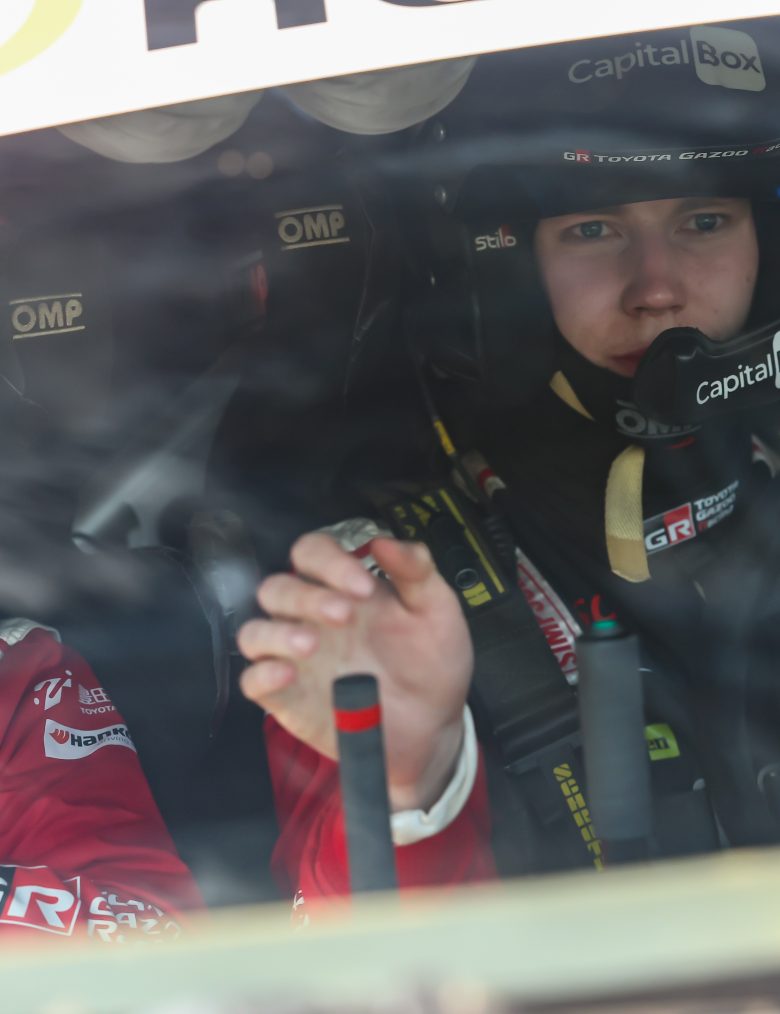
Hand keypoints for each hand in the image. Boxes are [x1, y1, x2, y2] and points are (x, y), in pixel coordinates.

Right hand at [237, 533, 472, 810]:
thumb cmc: (430, 662)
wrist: (435, 726)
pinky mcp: (287, 698)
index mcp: (342, 588)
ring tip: (311, 645)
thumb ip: (415, 571)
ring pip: (254, 632)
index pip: (311, 553)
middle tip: (344, 615)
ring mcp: (294, 658)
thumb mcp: (436, 610)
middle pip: (277, 588)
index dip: (329, 562)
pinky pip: (253, 681)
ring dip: (277, 634)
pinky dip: (262, 675)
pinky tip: (288, 675)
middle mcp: (310, 618)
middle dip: (305, 597)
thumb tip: (384, 541)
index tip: (363, 586)